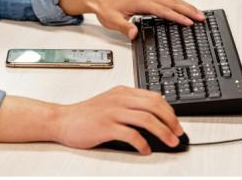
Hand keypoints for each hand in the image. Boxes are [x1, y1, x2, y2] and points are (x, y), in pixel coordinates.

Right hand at [52, 86, 183, 153]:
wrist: (63, 120)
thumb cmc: (86, 114)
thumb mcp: (110, 102)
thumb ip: (129, 105)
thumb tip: (153, 118)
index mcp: (122, 92)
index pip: (154, 97)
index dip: (170, 111)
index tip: (176, 123)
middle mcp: (119, 99)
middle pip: (154, 106)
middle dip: (171, 121)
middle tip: (178, 133)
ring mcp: (112, 112)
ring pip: (146, 119)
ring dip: (163, 132)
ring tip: (169, 142)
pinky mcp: (105, 126)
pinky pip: (131, 134)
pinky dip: (142, 143)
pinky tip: (145, 150)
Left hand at [59, 0, 204, 38]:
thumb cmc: (105, 7)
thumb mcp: (112, 20)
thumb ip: (124, 27)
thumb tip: (134, 33)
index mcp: (141, 2)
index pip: (163, 10)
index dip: (177, 17)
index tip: (189, 22)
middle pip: (173, 2)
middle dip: (188, 9)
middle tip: (201, 17)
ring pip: (171, 0)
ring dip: (185, 6)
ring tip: (198, 14)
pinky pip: (166, 1)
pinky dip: (178, 5)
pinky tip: (183, 11)